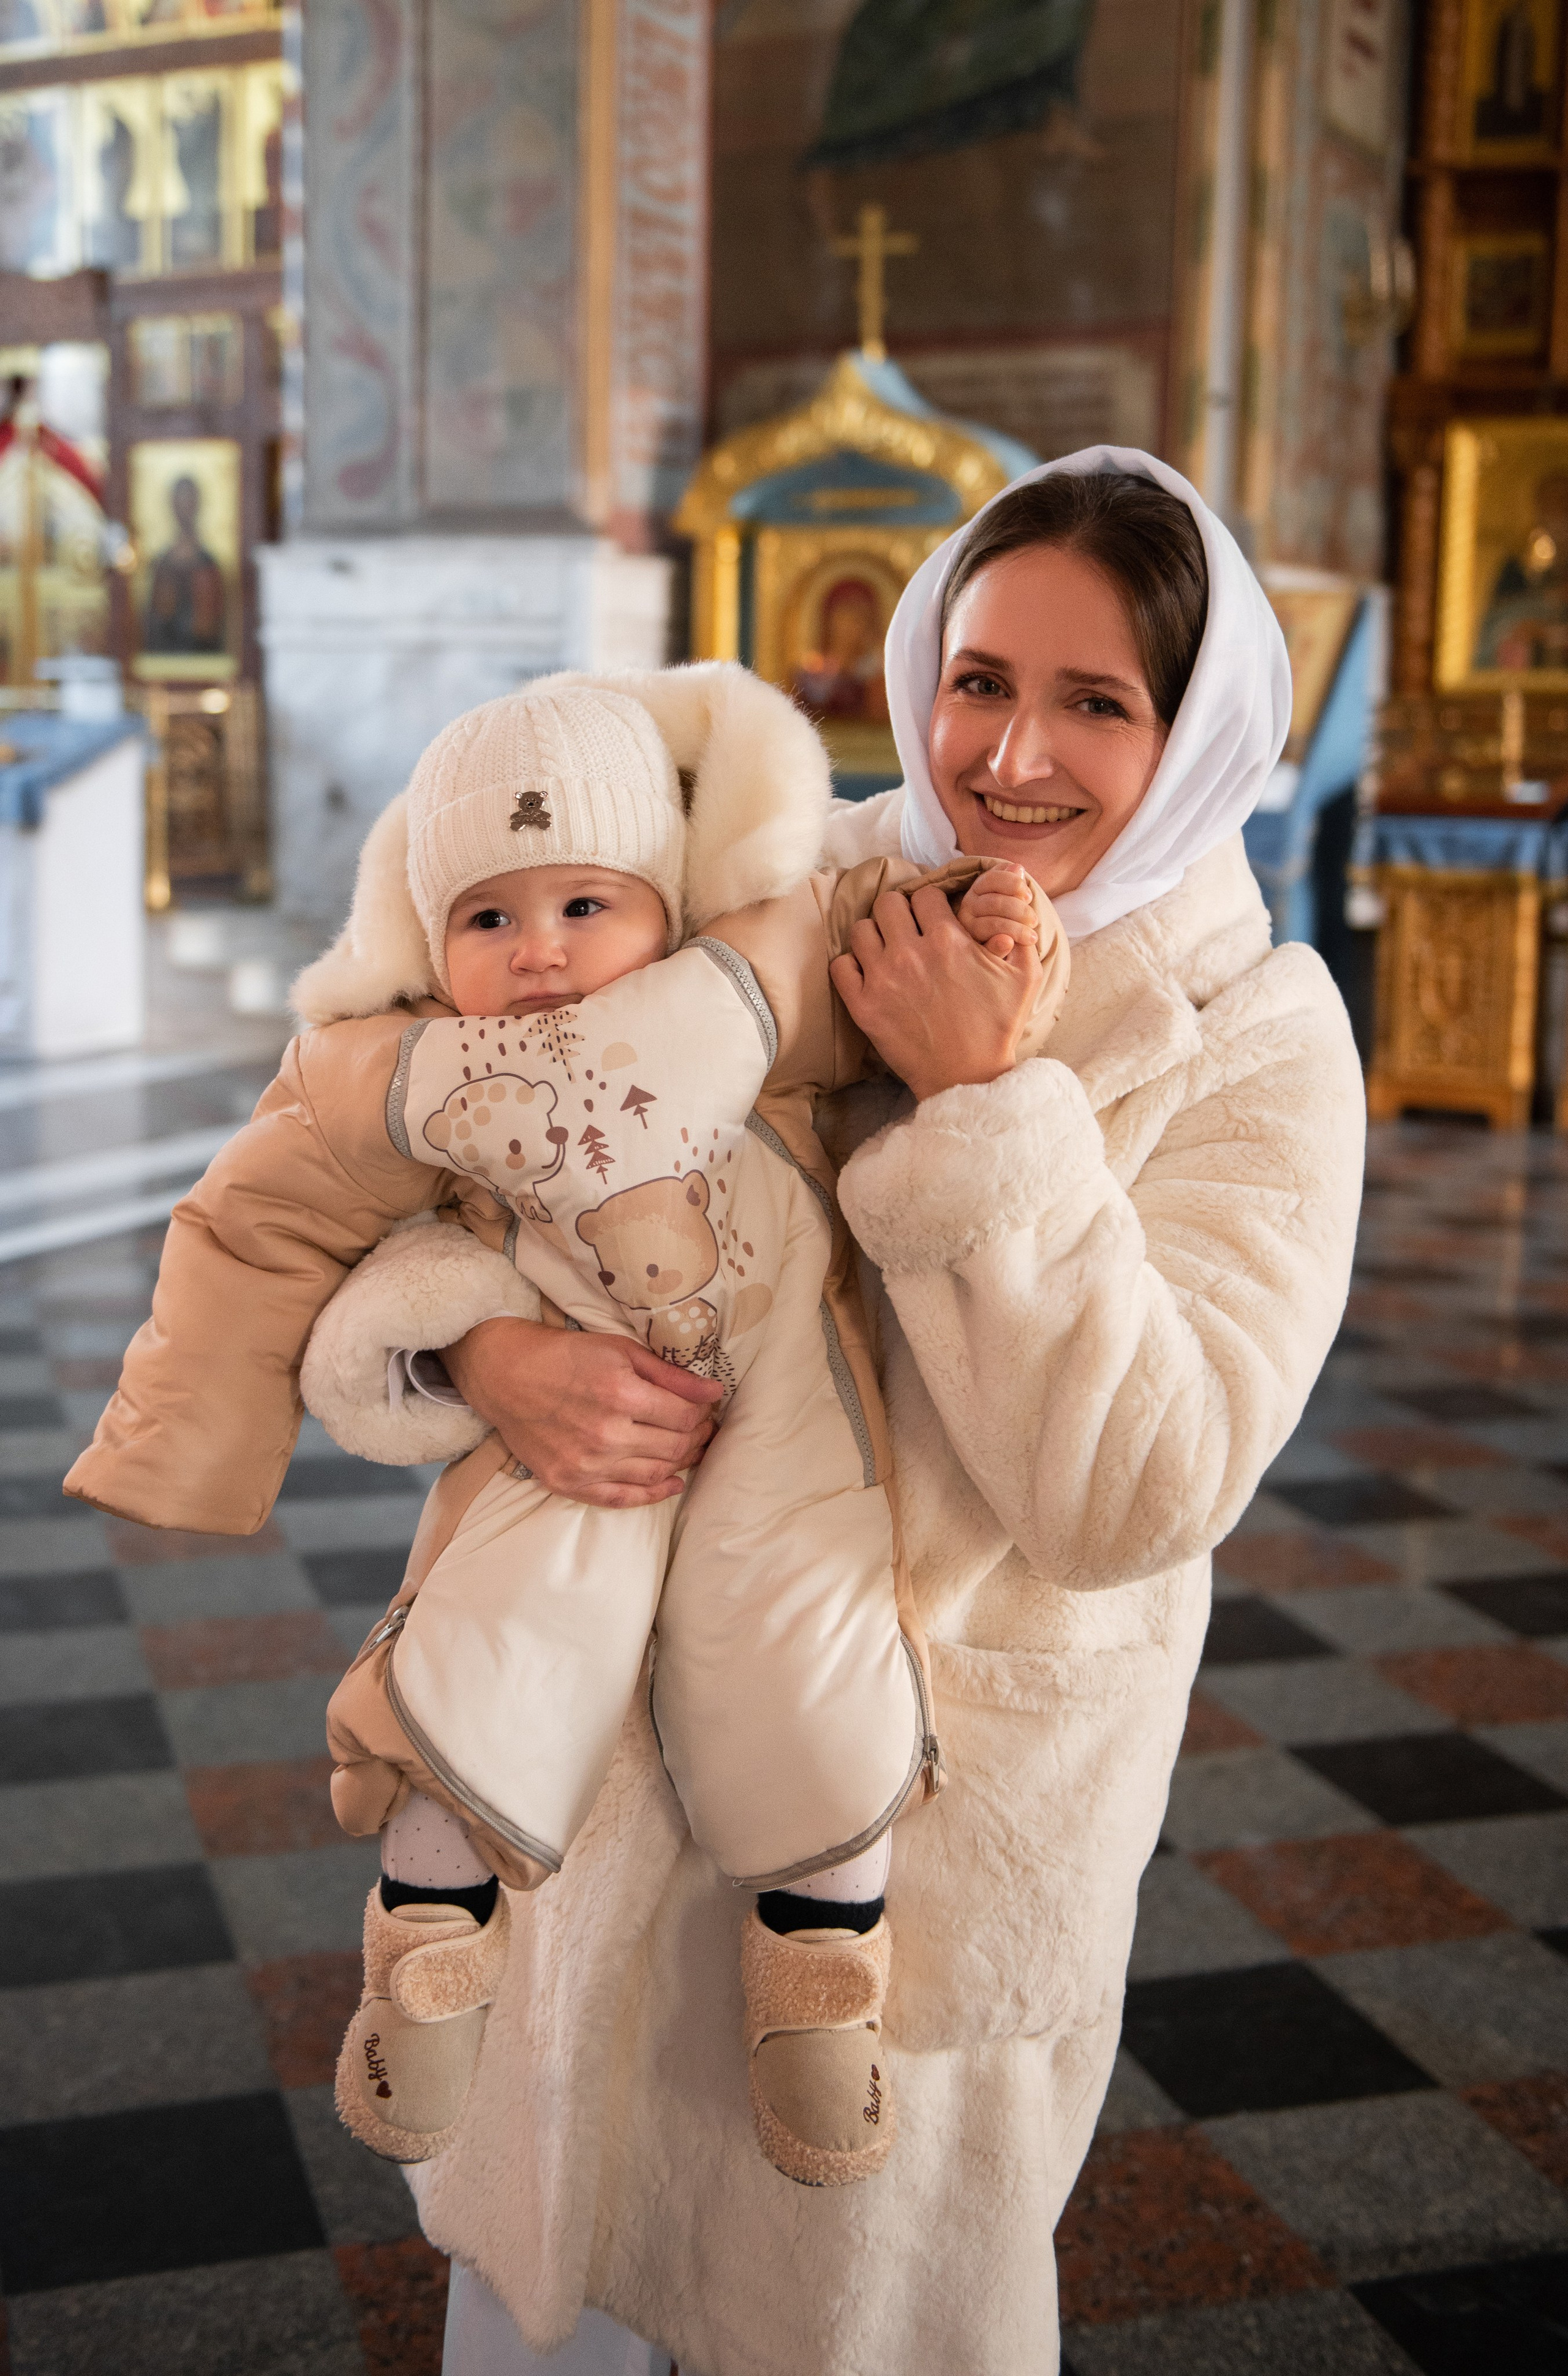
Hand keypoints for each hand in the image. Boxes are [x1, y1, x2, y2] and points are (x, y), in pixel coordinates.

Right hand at [442, 1317, 721, 1509]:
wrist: (506, 1376)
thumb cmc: (566, 1356)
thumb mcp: (621, 1350)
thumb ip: (670, 1374)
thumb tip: (714, 1392)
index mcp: (621, 1394)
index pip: (684, 1417)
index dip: (702, 1414)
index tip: (705, 1408)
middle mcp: (605, 1434)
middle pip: (674, 1448)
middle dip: (697, 1438)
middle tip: (703, 1429)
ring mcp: (586, 1464)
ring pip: (655, 1474)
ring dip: (682, 1463)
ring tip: (691, 1450)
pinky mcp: (568, 1483)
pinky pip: (622, 1498)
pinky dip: (652, 1495)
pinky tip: (671, 1484)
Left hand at [830, 884, 1042, 1103]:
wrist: (968, 1077)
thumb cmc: (998, 1028)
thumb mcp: (1026, 978)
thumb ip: (1021, 936)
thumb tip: (1014, 908)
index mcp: (949, 940)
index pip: (925, 894)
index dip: (931, 903)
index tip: (933, 917)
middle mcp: (911, 954)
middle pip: (888, 902)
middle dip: (899, 912)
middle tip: (907, 929)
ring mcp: (883, 979)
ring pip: (861, 929)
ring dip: (874, 936)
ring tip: (887, 951)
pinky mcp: (864, 1006)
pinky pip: (840, 965)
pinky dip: (851, 965)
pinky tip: (868, 974)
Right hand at [955, 863, 1034, 955]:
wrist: (997, 945)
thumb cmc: (1008, 915)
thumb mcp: (1012, 896)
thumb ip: (1014, 883)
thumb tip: (1017, 867)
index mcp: (979, 887)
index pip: (992, 878)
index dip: (1013, 884)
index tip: (1029, 896)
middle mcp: (968, 904)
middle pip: (995, 902)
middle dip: (1019, 910)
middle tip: (1034, 920)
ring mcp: (968, 925)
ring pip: (993, 923)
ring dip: (1016, 929)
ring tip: (1032, 937)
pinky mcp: (972, 946)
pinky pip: (987, 944)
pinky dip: (999, 944)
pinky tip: (1011, 943)